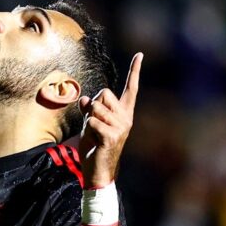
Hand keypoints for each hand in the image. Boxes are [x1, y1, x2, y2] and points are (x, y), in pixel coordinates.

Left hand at [77, 52, 142, 187]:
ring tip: (94, 134)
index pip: (131, 88)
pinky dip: (88, 129)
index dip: (134, 70)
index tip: (140, 54)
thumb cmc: (94, 146)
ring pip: (96, 107)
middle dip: (93, 105)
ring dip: (89, 119)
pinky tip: (95, 141)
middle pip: (104, 92)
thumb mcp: (90, 123)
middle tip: (94, 124)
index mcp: (123, 113)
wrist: (98, 171)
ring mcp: (121, 127)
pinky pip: (93, 121)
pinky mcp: (112, 136)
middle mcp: (126, 117)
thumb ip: (90, 109)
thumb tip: (85, 98)